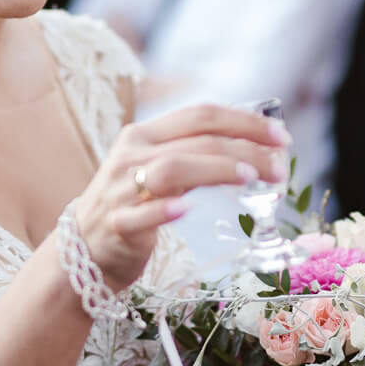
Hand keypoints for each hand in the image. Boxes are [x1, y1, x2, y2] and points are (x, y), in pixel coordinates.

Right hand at [74, 104, 287, 289]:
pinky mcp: (116, 224)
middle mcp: (131, 154)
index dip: (245, 122)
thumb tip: (256, 149)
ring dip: (215, 170)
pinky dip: (165, 209)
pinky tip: (188, 210)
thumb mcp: (158, 170)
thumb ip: (195, 154)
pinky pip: (141, 213)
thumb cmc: (132, 207)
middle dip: (245, 149)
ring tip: (250, 178)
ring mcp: (120, 189)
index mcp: (144, 134)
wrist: (83, 250)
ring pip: (172, 168)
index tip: (282, 138)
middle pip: (196, 140)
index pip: (200, 114)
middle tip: (281, 166)